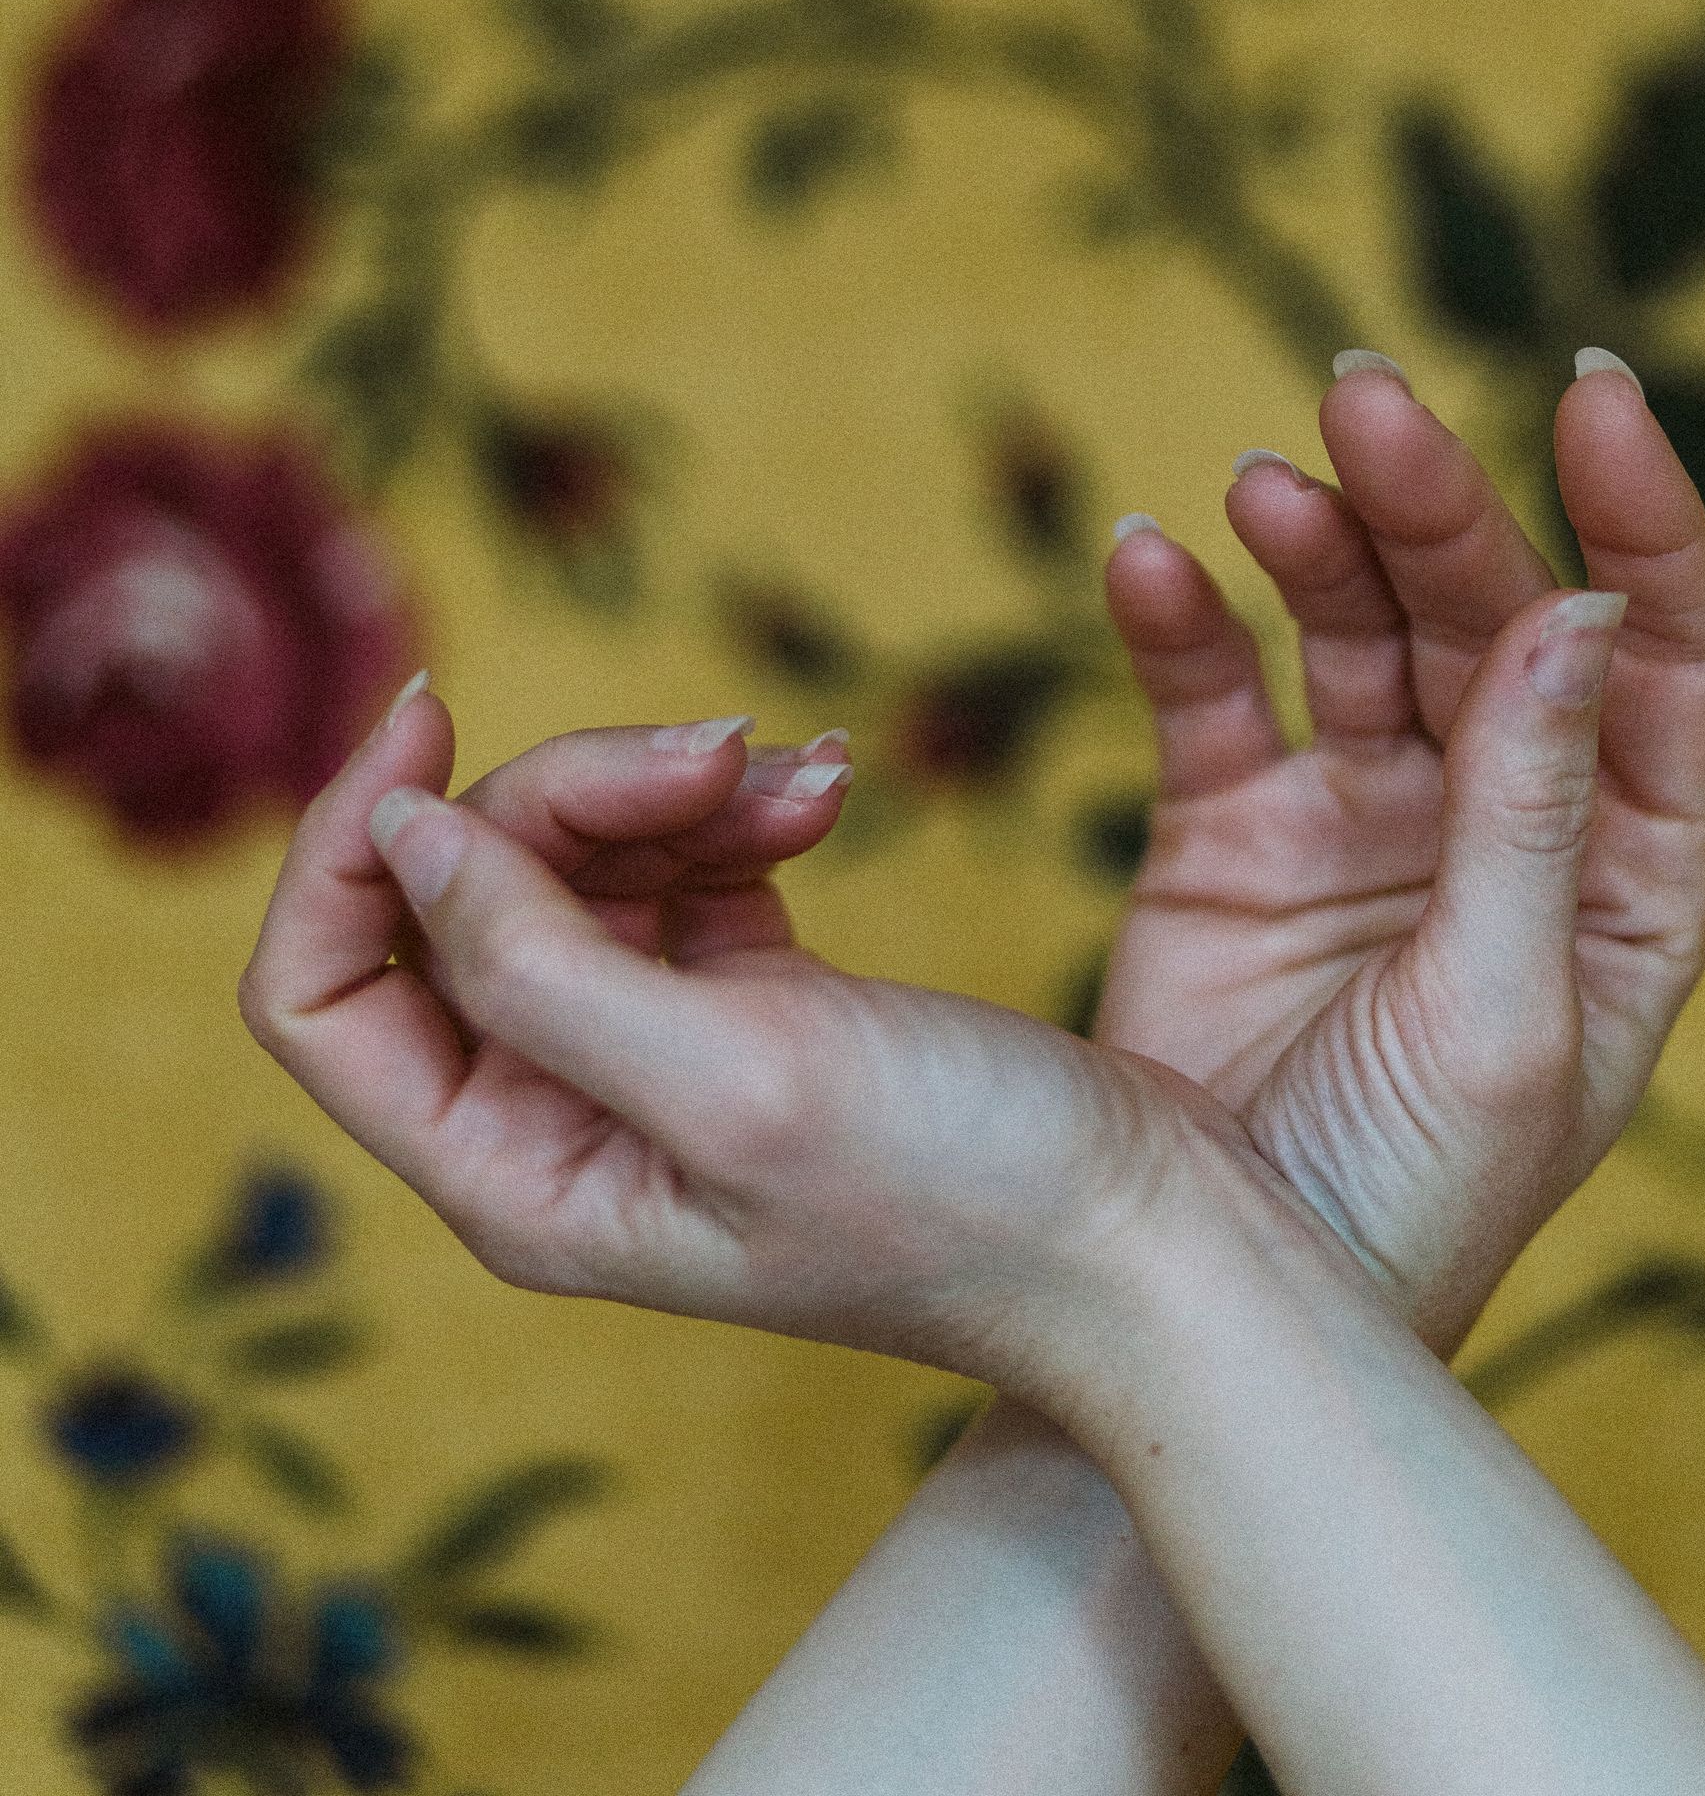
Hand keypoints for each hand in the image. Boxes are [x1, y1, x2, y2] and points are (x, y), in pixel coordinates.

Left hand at [237, 694, 1238, 1390]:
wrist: (1150, 1227)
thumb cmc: (958, 1190)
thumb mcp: (730, 1074)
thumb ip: (538, 963)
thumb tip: (396, 833)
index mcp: (513, 1173)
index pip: (319, 992)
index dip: (345, 843)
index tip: (431, 712)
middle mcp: (558, 1121)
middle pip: (466, 892)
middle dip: (578, 791)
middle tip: (717, 751)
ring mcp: (652, 1059)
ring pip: (578, 860)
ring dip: (678, 788)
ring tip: (803, 779)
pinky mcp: (747, 1005)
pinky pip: (683, 865)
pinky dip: (742, 811)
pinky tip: (830, 791)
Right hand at [1099, 352, 1704, 1356]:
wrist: (1202, 1325)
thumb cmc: (1404, 1210)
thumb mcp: (1500, 1020)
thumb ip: (1534, 816)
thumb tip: (1579, 610)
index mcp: (1624, 877)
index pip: (1662, 651)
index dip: (1645, 516)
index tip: (1594, 391)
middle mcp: (1504, 823)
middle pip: (1493, 611)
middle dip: (1438, 500)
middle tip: (1361, 398)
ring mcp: (1363, 817)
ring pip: (1356, 627)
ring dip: (1317, 538)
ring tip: (1263, 483)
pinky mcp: (1230, 830)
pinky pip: (1214, 693)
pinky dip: (1182, 620)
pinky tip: (1146, 559)